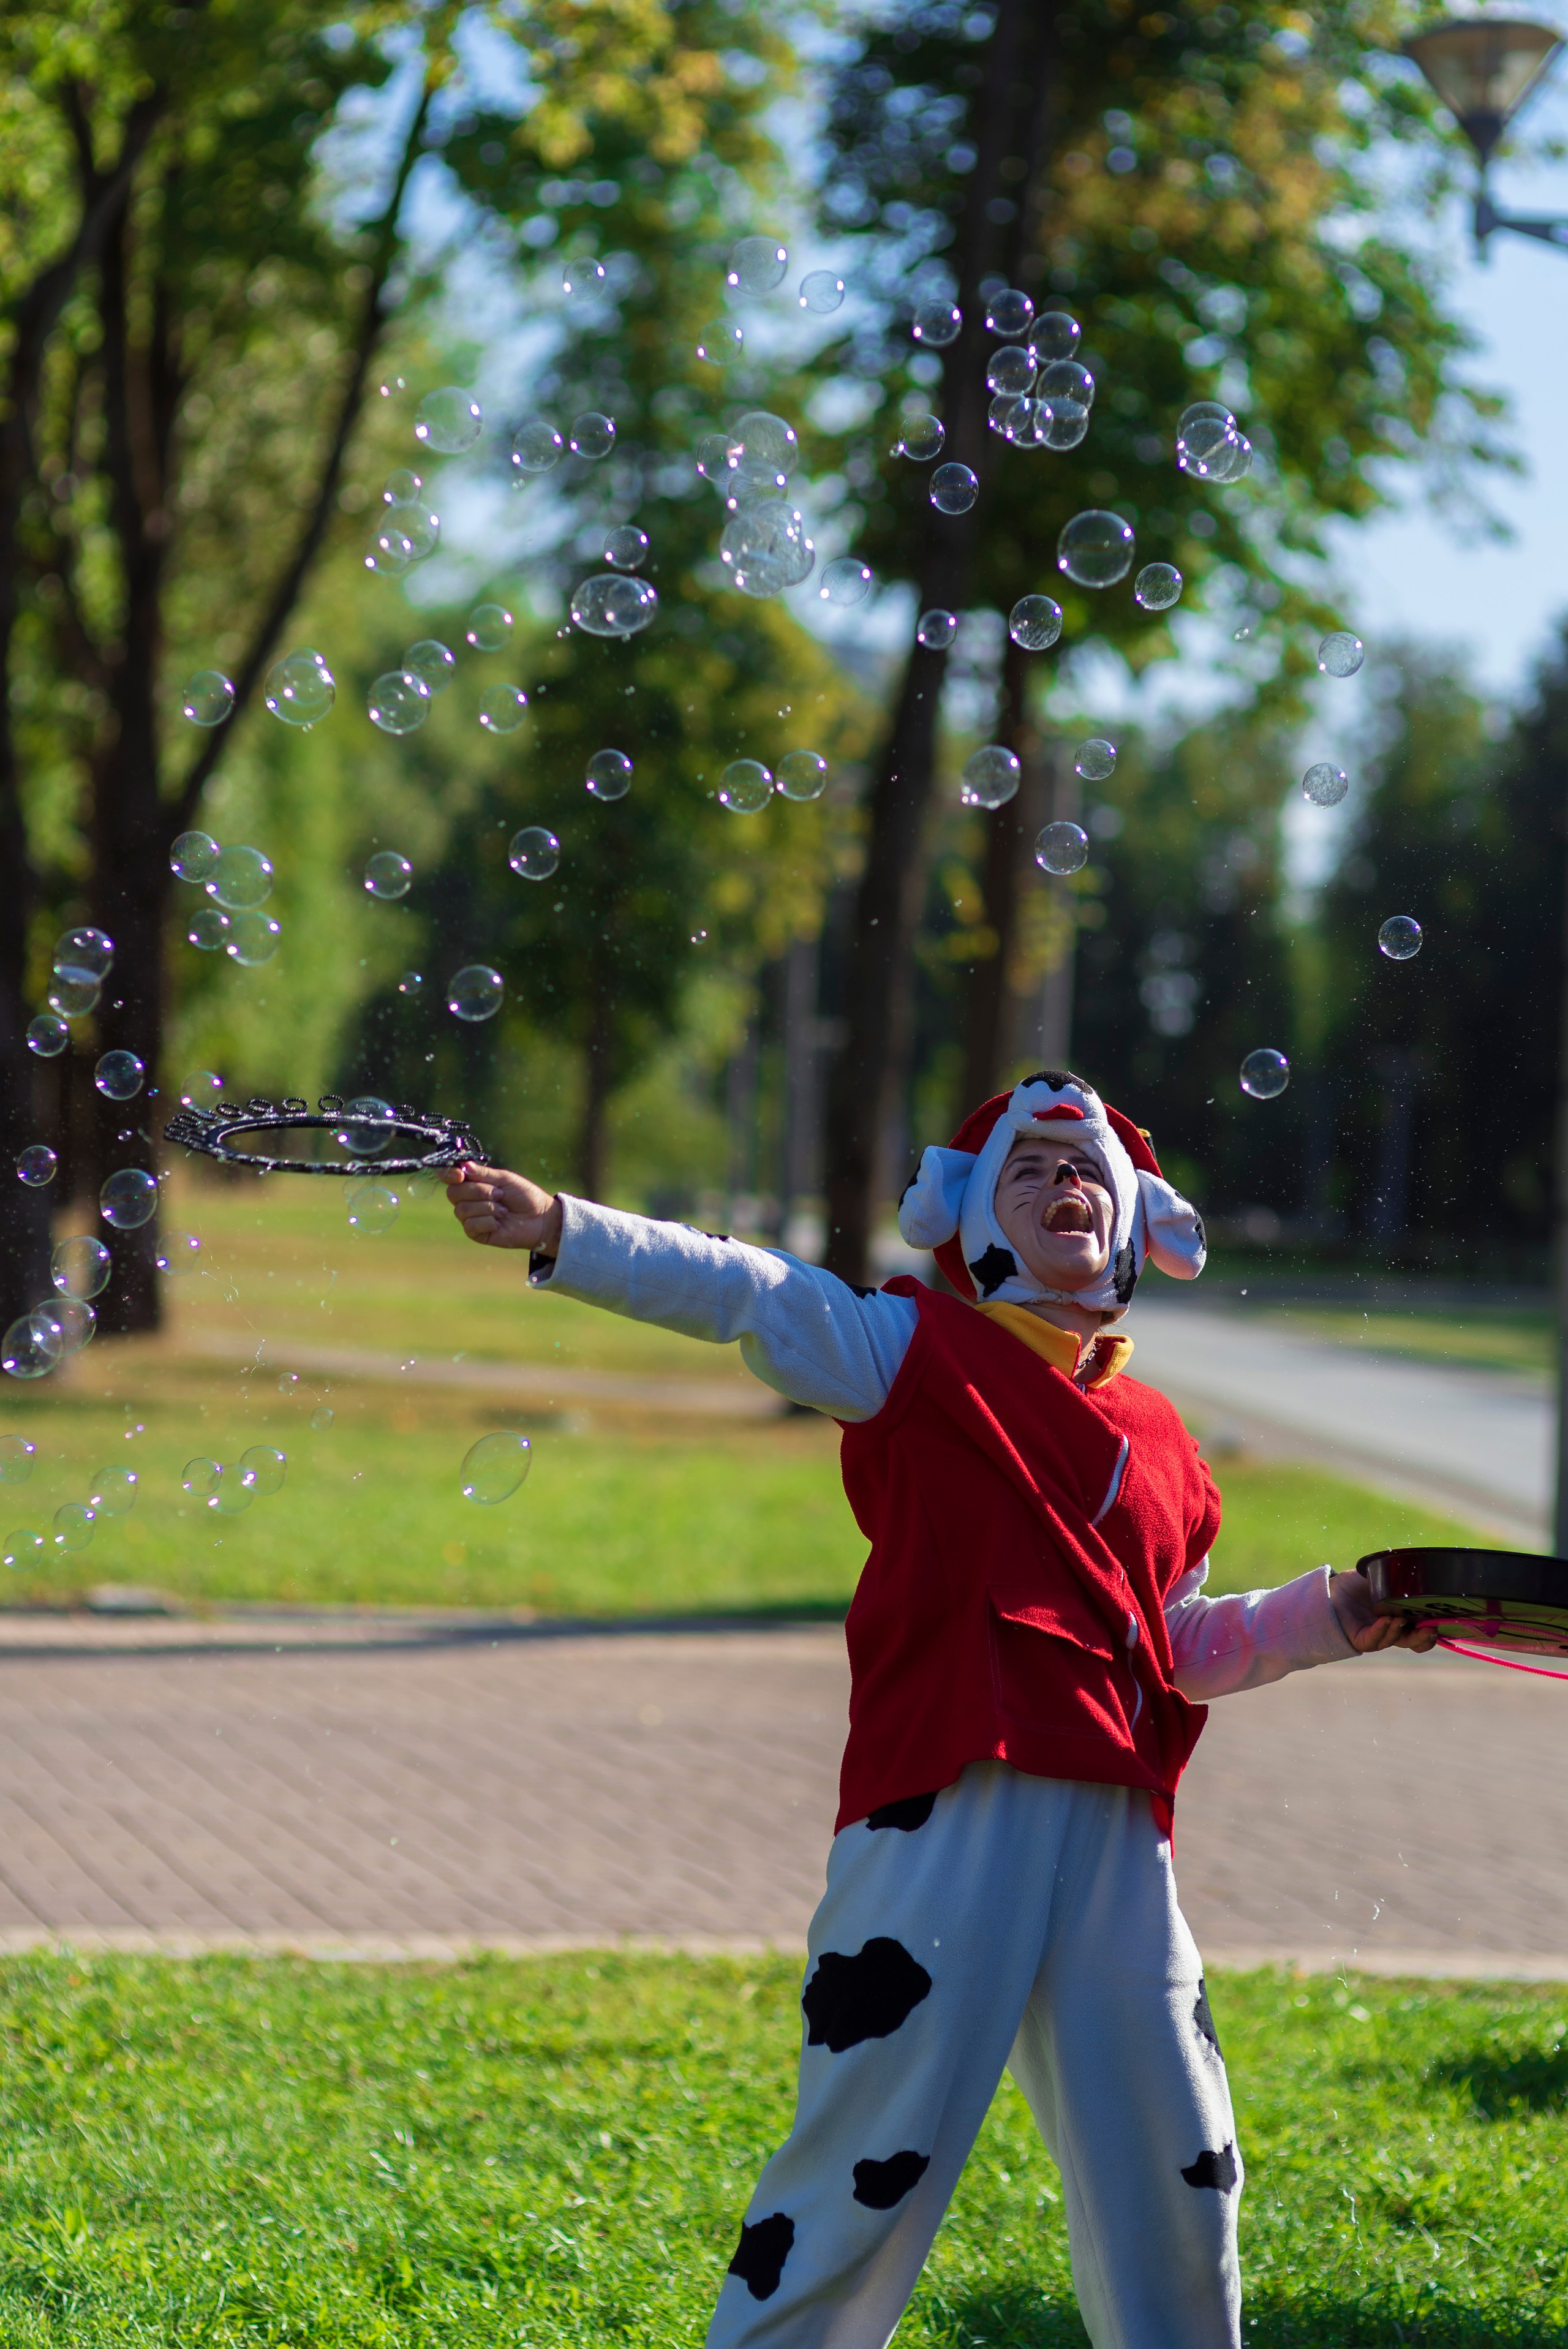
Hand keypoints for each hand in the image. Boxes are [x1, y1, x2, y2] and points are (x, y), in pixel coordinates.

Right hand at [445, 1163, 561, 1253]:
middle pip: (452, 1193)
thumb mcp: (504, 1179)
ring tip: (503, 1209)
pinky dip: (487, 1221)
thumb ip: (483, 1173)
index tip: (460, 1174)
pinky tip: (499, 1222)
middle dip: (477, 1191)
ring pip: (461, 1209)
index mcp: (472, 1183)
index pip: (449, 1177)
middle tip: (498, 1194)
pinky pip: (470, 1225)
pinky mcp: (475, 1233)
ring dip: (487, 1207)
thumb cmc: (524, 1196)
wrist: (539, 1218)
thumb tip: (464, 1165)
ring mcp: (470, 1217)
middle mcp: (467, 1199)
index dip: (448, 1174)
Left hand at [1329, 1568, 1439, 1653]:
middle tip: (1431, 1628)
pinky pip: (1374, 1639)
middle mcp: (1393, 1629)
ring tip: (1402, 1618)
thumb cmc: (1357, 1583)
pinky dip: (1382, 1630)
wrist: (1331, 1588)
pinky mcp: (1361, 1639)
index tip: (1441, 1622)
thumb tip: (1420, 1567)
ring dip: (1401, 1631)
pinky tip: (1386, 1619)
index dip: (1433, 1630)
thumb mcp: (1382, 1577)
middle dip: (1424, 1637)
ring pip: (1396, 1640)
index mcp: (1402, 1616)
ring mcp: (1378, 1635)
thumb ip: (1400, 1576)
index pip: (1422, 1630)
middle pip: (1414, 1641)